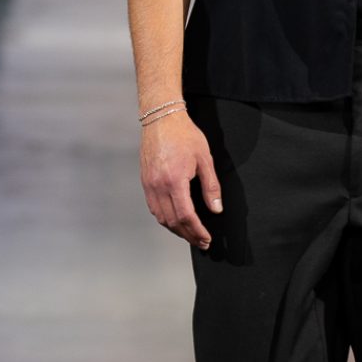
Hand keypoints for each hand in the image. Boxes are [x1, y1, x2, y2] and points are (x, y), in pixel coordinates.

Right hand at [139, 111, 223, 249]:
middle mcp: (158, 186)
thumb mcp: (204, 159)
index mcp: (174, 180)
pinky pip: (154, 208)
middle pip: (172, 221)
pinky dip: (165, 218)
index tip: (206, 238)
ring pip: (161, 217)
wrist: (161, 119)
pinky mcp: (145, 182)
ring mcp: (149, 184)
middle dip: (188, 235)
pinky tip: (175, 220)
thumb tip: (216, 208)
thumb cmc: (184, 135)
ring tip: (190, 235)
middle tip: (201, 242)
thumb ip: (211, 186)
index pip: (186, 216)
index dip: (197, 231)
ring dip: (176, 230)